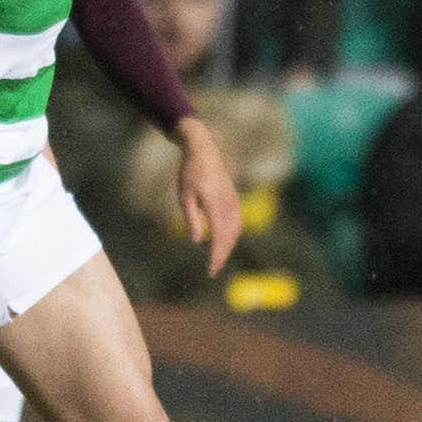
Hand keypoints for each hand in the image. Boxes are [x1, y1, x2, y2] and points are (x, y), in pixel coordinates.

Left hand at [175, 115, 241, 276]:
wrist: (204, 150)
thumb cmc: (189, 172)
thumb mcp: (184, 196)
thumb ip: (192, 219)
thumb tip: (197, 241)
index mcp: (215, 204)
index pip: (219, 237)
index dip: (216, 256)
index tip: (210, 270)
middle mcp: (228, 205)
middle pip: (229, 237)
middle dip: (222, 256)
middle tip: (212, 271)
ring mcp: (234, 201)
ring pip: (235, 231)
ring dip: (228, 247)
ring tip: (218, 260)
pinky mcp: (234, 199)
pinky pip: (237, 222)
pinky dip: (232, 236)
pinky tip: (224, 243)